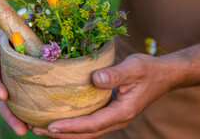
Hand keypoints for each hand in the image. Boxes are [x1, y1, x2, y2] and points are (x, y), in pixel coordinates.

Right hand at [0, 30, 27, 135]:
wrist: (34, 25)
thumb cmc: (19, 26)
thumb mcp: (8, 29)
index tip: (3, 96)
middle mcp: (6, 77)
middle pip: (4, 101)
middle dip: (10, 116)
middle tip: (21, 130)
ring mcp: (19, 83)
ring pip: (17, 105)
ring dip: (22, 120)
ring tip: (32, 131)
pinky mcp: (33, 86)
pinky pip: (33, 101)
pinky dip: (35, 113)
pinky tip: (44, 123)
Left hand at [30, 53, 176, 137]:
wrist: (164, 75)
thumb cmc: (149, 70)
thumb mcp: (134, 68)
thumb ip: (115, 74)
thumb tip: (95, 79)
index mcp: (122, 112)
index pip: (92, 125)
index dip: (70, 127)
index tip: (50, 126)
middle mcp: (116, 119)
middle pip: (85, 134)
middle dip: (60, 134)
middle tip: (35, 129)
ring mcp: (113, 117)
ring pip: (85, 131)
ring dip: (64, 132)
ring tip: (40, 127)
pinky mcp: (109, 112)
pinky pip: (88, 123)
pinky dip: (72, 124)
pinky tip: (59, 118)